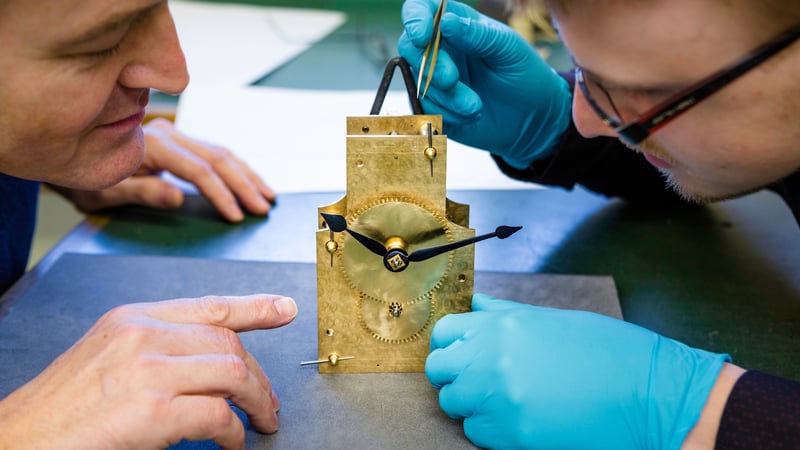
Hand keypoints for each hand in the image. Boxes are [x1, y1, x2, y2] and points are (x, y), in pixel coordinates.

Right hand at [0, 294, 296, 448]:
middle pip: (227, 342)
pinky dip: (234, 431)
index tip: (284, 308)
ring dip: (255, 401)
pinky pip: (218, 414)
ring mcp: (147, 369)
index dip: (254, 307)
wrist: (17, 443)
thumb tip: (208, 367)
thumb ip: (157, 351)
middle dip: (257, 373)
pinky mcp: (152, 409)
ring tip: (260, 422)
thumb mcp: (109, 361)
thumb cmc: (62, 411)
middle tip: (267, 401)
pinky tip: (232, 442)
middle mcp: (142, 334)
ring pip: (232, 372)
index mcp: (132, 319)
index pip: (208, 306)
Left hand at [54, 119, 275, 221]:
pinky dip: (239, 169)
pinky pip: (217, 153)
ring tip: (268, 197)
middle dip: (243, 185)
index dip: (220, 194)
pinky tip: (253, 182)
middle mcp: (169, 133)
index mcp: (152, 145)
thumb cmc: (86, 180)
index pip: (197, 170)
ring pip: (223, 153)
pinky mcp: (182, 142)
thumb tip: (178, 197)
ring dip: (248, 176)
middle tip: (262, 209)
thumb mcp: (104, 193)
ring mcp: (177, 135)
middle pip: (217, 158)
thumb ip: (142, 192)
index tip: (236, 216)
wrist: (73, 154)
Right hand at [398, 0, 572, 168]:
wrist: (533, 119)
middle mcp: (441, 48)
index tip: (422, 36)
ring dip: (445, 96)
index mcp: (457, 24)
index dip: (415, 19)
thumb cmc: (525, 75)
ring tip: (475, 106)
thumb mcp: (508, 49)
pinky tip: (469, 116)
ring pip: (418, 81)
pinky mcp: (435, 106)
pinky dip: (444, 113)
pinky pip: (424, 108)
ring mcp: (435, 78)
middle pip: (410, 47)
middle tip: (451, 80)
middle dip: (429, 66)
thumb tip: (446, 22)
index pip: (422, 9)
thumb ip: (477, 34)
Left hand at [426, 293, 728, 448]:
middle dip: (453, 374)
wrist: (650, 393)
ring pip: (452, 404)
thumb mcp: (553, 320)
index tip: (459, 352)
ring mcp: (498, 398)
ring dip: (470, 403)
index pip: (445, 331)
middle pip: (439, 369)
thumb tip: (476, 305)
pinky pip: (475, 432)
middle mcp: (491, 358)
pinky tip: (518, 419)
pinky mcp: (511, 435)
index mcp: (503, 325)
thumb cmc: (609, 352)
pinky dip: (489, 429)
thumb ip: (504, 315)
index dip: (449, 343)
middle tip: (477, 380)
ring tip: (504, 400)